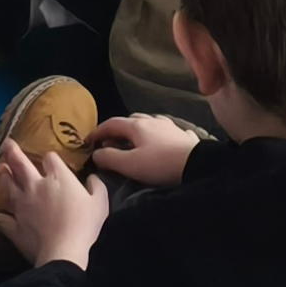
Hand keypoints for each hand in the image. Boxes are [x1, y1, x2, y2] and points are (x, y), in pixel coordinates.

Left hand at [0, 137, 108, 267]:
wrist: (63, 253)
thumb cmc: (84, 226)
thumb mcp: (100, 203)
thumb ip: (96, 186)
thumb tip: (92, 178)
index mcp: (57, 177)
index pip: (50, 158)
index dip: (50, 158)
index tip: (51, 162)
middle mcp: (35, 186)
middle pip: (20, 163)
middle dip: (12, 152)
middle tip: (6, 143)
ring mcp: (21, 205)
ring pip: (7, 186)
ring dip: (3, 177)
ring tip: (0, 169)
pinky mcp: (14, 225)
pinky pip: (3, 219)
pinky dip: (3, 217)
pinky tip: (3, 216)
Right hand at [85, 114, 203, 189]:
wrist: (196, 165)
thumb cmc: (160, 165)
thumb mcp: (130, 165)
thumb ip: (109, 158)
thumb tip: (96, 153)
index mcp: (137, 126)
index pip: (112, 123)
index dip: (98, 131)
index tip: (88, 142)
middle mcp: (152, 121)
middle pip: (130, 121)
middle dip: (118, 131)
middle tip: (111, 145)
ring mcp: (170, 126)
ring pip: (149, 124)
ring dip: (137, 131)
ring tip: (134, 145)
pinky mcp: (183, 136)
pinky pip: (166, 131)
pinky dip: (157, 135)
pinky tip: (160, 143)